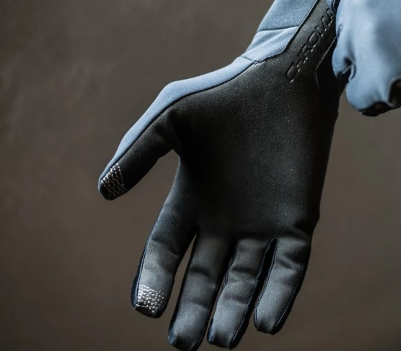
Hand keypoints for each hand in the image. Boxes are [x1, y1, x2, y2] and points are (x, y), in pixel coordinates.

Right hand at [99, 0, 338, 349]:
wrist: (284, 77)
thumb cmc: (226, 91)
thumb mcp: (171, 116)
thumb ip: (138, 150)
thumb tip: (103, 192)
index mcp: (192, 200)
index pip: (167, 252)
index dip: (154, 280)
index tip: (146, 308)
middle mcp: (225, 220)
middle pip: (205, 277)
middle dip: (192, 310)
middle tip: (183, 343)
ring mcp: (263, 223)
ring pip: (246, 281)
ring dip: (234, 311)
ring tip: (220, 337)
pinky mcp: (297, 220)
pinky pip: (288, 266)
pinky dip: (279, 294)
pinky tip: (267, 321)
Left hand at [327, 0, 400, 114]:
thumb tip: (377, 16)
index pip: (340, 3)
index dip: (360, 21)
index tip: (381, 31)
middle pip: (343, 37)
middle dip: (367, 47)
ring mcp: (362, 37)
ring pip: (348, 67)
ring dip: (374, 72)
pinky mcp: (375, 74)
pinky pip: (360, 96)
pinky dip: (380, 96)